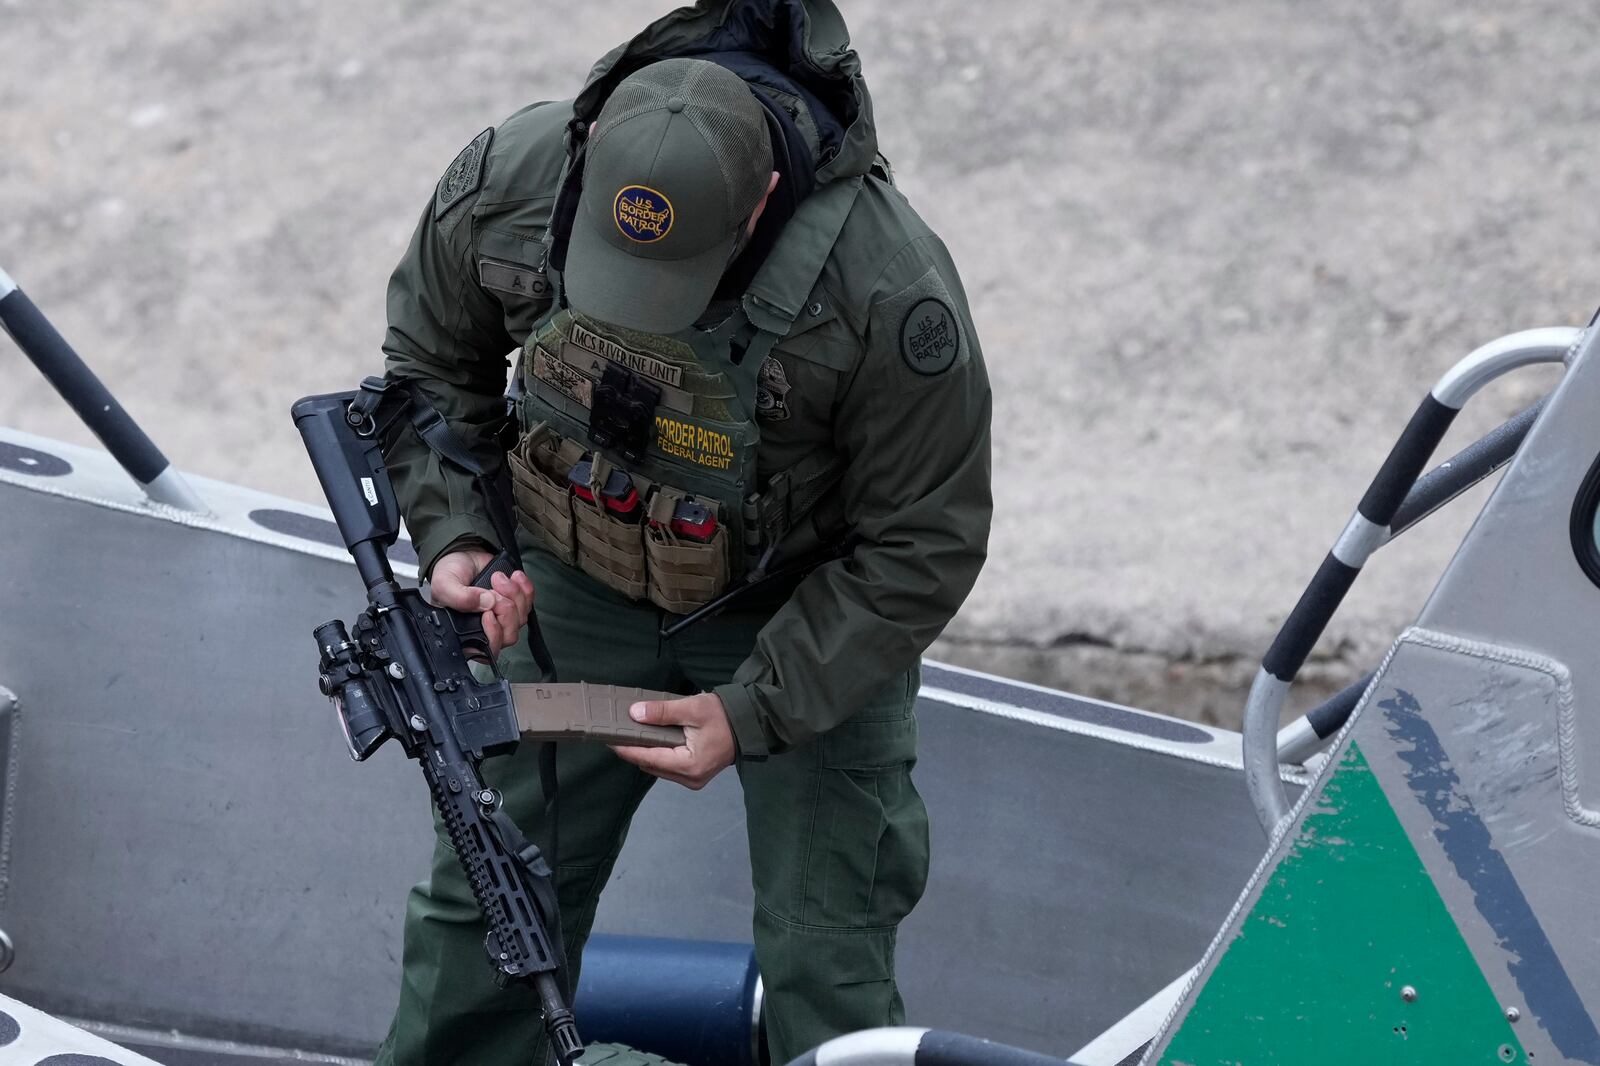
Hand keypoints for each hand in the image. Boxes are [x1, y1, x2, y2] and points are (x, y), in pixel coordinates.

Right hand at [429, 548, 534, 655]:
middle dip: (506, 610)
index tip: (488, 613)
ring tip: (498, 577)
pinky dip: (525, 589)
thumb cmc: (449, 573)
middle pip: (508, 635)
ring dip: (514, 595)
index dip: (493, 634)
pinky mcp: (514, 604)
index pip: (486, 650)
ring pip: (520, 619)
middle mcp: (485, 629)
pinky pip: (529, 603)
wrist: (462, 555)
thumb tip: (485, 602)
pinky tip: (514, 577)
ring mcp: (501, 618)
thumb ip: (459, 597)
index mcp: (464, 633)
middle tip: (493, 590)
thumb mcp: (444, 584)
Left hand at [611, 693, 735, 789]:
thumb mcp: (692, 708)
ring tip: (629, 737)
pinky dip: (657, 755)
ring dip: (644, 754)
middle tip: (616, 735)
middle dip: (633, 751)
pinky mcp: (695, 775)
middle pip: (651, 766)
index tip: (609, 740)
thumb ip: (662, 712)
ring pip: (659, 768)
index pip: (649, 758)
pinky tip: (649, 742)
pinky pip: (668, 767)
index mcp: (689, 765)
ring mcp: (693, 780)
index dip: (627, 749)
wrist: (749, 724)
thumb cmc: (723, 716)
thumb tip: (634, 714)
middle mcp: (690, 778)